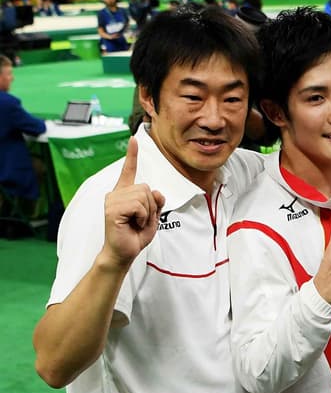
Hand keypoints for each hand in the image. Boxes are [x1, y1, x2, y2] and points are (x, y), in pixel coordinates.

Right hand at [101, 137, 163, 269]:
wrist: (124, 253)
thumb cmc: (135, 235)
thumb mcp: (153, 218)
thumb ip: (156, 203)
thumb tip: (157, 191)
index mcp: (125, 193)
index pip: (128, 170)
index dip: (132, 155)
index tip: (134, 139)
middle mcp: (116, 193)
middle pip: (146, 188)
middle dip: (151, 206)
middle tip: (141, 220)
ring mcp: (112, 200)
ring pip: (143, 196)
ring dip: (147, 213)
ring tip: (136, 223)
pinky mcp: (112, 209)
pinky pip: (139, 205)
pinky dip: (143, 217)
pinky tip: (133, 224)